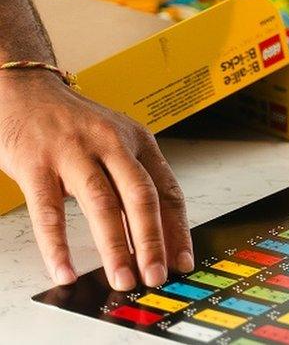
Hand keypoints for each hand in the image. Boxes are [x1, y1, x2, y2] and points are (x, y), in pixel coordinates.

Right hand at [0, 72, 192, 289]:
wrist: (25, 90)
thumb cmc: (75, 124)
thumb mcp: (116, 143)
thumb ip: (132, 182)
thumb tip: (153, 236)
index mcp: (139, 142)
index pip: (167, 190)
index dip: (177, 229)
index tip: (182, 261)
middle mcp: (112, 144)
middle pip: (141, 197)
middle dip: (152, 241)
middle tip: (156, 276)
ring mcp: (74, 152)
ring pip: (102, 204)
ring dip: (114, 248)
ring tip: (122, 279)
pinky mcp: (36, 163)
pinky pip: (49, 211)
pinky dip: (57, 244)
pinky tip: (65, 270)